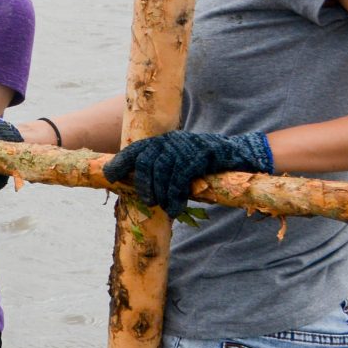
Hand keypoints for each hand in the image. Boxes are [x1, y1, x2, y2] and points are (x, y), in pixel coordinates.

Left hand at [103, 130, 272, 216]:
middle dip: (143, 183)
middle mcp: (170, 140)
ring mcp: (184, 146)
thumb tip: (142, 189)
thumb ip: (162, 169)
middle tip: (148, 201)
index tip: (110, 176)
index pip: (135, 150)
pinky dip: (175, 194)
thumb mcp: (179, 161)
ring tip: (163, 207)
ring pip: (162, 170)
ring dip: (160, 192)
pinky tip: (176, 207)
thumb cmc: (205, 163)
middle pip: (146, 161)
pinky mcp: (199, 155)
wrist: (237, 153)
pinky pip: (181, 177)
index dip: (120, 162)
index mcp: (162, 141)